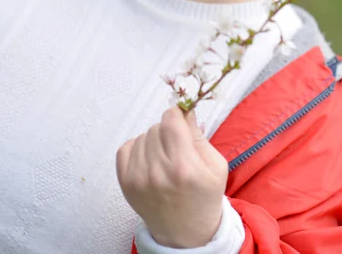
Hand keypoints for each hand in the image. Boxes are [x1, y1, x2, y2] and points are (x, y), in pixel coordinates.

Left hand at [116, 106, 228, 247]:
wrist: (185, 233)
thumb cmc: (204, 196)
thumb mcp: (215, 165)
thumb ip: (198, 134)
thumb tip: (183, 109)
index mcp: (184, 167)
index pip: (170, 120)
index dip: (177, 117)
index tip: (182, 124)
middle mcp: (158, 172)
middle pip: (156, 127)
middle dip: (168, 131)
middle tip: (177, 148)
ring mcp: (138, 178)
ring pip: (142, 136)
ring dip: (153, 141)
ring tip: (164, 158)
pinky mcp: (125, 183)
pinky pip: (126, 147)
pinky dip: (137, 149)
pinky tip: (149, 160)